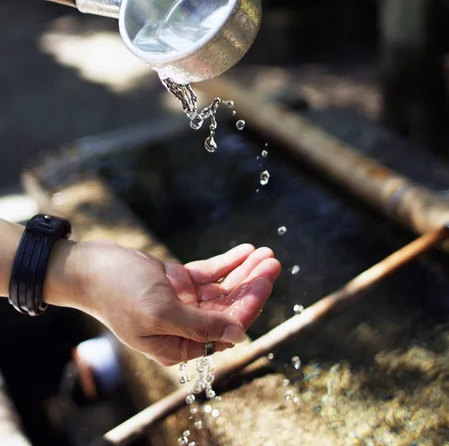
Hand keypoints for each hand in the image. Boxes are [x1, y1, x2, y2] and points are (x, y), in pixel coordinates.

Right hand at [66, 241, 280, 365]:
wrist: (90, 267)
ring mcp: (182, 302)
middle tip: (273, 262)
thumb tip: (240, 335)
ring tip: (266, 254)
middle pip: (229, 307)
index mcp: (178, 344)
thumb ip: (200, 326)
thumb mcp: (159, 312)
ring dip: (245, 271)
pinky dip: (228, 262)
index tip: (265, 281)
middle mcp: (184, 326)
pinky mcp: (178, 282)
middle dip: (252, 284)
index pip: (225, 327)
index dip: (249, 305)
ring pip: (223, 289)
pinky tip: (245, 250)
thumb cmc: (118, 291)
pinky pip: (210, 273)